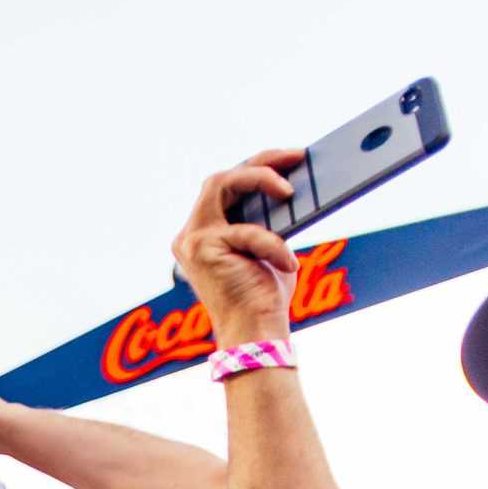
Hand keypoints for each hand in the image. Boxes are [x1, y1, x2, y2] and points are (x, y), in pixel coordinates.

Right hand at [171, 149, 302, 348]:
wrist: (253, 332)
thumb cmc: (263, 296)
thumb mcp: (269, 247)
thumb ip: (268, 220)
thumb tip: (292, 187)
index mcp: (204, 235)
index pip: (226, 188)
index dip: (258, 168)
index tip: (291, 160)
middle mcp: (190, 236)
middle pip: (220, 178)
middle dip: (261, 162)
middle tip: (297, 156)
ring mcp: (192, 241)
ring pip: (221, 183)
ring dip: (259, 178)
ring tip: (289, 191)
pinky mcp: (202, 249)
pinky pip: (247, 230)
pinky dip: (272, 245)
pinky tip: (287, 263)